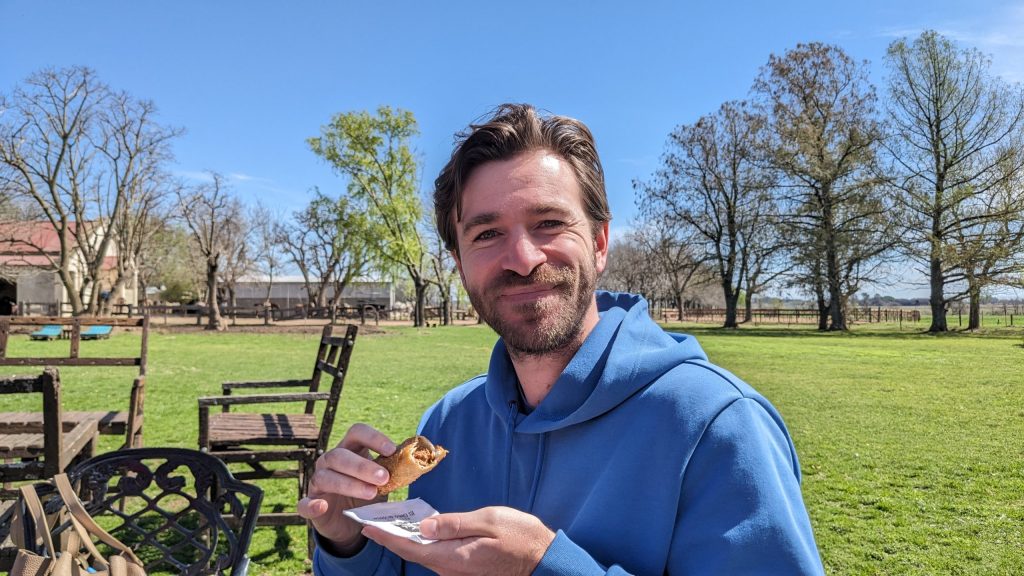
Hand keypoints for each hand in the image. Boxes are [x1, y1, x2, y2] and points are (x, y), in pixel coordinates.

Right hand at [297, 423, 395, 554]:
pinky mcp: (310, 504)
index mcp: (349, 449)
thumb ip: (394, 471)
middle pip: (340, 455)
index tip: (392, 450)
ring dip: (349, 484)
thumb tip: (418, 463)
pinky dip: (311, 504)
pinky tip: (322, 506)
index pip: (357, 432)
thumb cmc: (366, 492)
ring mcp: (318, 482)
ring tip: (371, 493)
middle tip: (384, 477)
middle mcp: (329, 461)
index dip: (373, 438)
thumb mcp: (381, 481)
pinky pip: (304, 503)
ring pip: (326, 477)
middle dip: (363, 466)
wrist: (349, 523)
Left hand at [363, 506, 555, 575]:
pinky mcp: (465, 566)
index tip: (365, 526)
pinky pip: (436, 553)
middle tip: (372, 519)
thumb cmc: (521, 537)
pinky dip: (423, 541)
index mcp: (453, 556)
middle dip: (390, 536)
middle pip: (413, 551)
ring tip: (389, 521)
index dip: (385, 537)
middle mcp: (450, 567)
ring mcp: (457, 569)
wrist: (544, 560)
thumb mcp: (489, 521)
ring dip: (406, 538)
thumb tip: (423, 524)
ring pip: (424, 553)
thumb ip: (455, 523)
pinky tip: (419, 528)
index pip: (410, 547)